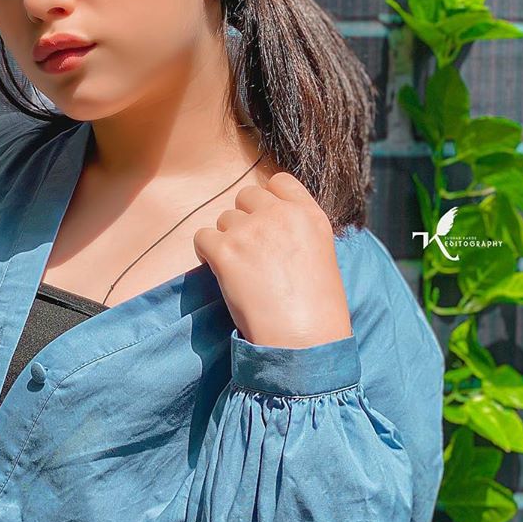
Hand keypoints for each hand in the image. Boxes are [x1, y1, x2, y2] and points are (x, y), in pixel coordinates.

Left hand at [192, 172, 352, 348]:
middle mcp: (280, 215)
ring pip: (223, 219)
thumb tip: (270, 229)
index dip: (267, 199)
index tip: (264, 220)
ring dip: (226, 239)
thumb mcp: (321, 257)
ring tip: (240, 270)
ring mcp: (251, 230)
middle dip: (244, 218)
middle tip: (249, 251)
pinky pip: (201, 237)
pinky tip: (219, 272)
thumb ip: (297, 232)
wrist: (304, 340)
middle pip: (246, 195)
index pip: (279, 181)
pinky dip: (205, 253)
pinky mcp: (226, 250)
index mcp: (310, 215)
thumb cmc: (317, 311)